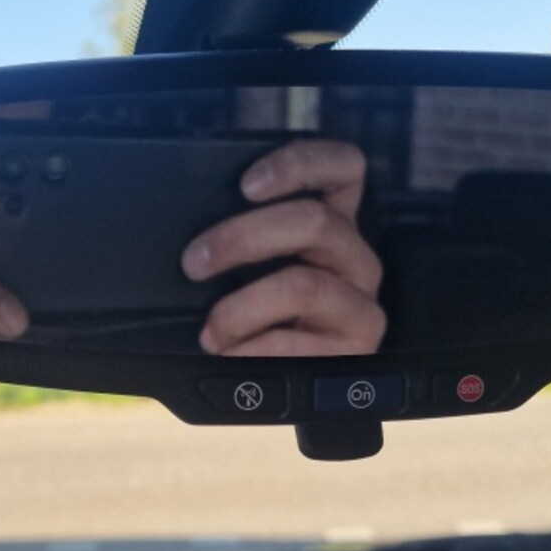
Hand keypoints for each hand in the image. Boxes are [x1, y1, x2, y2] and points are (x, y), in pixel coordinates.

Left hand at [182, 139, 385, 356]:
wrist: (284, 386)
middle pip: (314, 222)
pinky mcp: (357, 345)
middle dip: (242, 238)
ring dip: (242, 307)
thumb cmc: (260, 316)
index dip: (299, 164)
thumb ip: (243, 237)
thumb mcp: (252, 268)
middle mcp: (356, 255)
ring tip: (210, 330)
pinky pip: (299, 341)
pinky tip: (232, 355)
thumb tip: (190, 229)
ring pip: (304, 284)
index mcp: (334, 220)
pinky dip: (253, 349)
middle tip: (194, 263)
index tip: (246, 185)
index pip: (344, 166)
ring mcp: (361, 301)